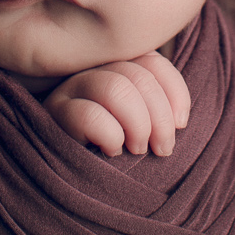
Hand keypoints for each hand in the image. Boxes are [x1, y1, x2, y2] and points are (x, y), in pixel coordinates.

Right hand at [42, 52, 190, 156]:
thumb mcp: (140, 126)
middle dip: (160, 117)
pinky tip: (110, 151)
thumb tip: (178, 120)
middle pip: (137, 75)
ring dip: (138, 125)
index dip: (175, 92)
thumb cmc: (111, 147)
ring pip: (115, 88)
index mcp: (116, 63)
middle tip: (161, 148)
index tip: (181, 124)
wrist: (68, 174)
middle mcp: (93, 67)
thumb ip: (157, 110)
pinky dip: (111, 137)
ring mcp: (70, 87)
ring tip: (137, 149)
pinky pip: (90, 116)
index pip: (152, 60)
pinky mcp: (54, 113)